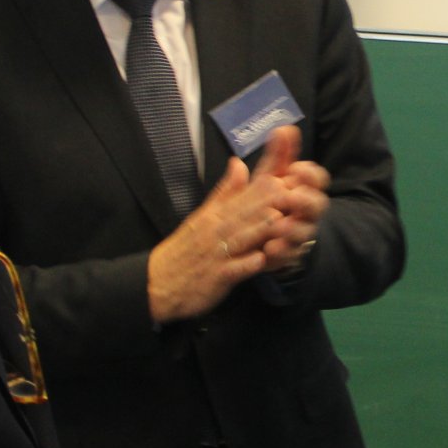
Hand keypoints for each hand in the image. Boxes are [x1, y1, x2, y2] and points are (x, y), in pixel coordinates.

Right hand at [146, 153, 281, 323]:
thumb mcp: (202, 216)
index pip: (240, 199)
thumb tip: (239, 163)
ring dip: (258, 230)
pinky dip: (246, 265)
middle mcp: (215, 233)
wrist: (158, 283)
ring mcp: (216, 255)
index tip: (284, 179)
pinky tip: (262, 260)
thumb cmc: (185, 250)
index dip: (262, 191)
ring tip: (279, 220)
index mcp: (213, 216)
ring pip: (240, 240)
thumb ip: (225, 192)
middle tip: (290, 194)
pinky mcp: (217, 278)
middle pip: (243, 216)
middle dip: (266, 205)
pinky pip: (233, 270)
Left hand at [253, 123, 329, 268]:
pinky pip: (290, 256)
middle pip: (317, 205)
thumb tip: (284, 128)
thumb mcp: (272, 177)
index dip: (310, 174)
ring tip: (279, 226)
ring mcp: (300, 234)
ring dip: (293, 229)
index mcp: (304, 189)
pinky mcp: (289, 254)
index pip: (318, 179)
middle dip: (306, 201)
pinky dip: (280, 252)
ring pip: (305, 232)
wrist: (269, 237)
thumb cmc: (273, 202)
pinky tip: (268, 248)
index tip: (296, 168)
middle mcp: (306, 212)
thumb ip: (279, 156)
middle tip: (292, 197)